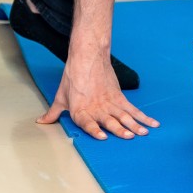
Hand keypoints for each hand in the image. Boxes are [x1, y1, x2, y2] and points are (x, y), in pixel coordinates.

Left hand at [37, 53, 158, 140]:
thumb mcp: (60, 95)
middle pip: (111, 120)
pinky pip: (132, 109)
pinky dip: (142, 116)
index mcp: (81, 110)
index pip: (88, 123)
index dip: (95, 130)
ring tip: (143, 133)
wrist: (87, 56)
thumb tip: (41, 122)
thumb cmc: (73, 76)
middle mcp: (96, 108)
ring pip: (124, 116)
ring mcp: (110, 102)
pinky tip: (151, 122)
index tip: (103, 136)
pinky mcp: (119, 96)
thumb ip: (53, 113)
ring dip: (135, 125)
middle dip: (121, 129)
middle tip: (131, 137)